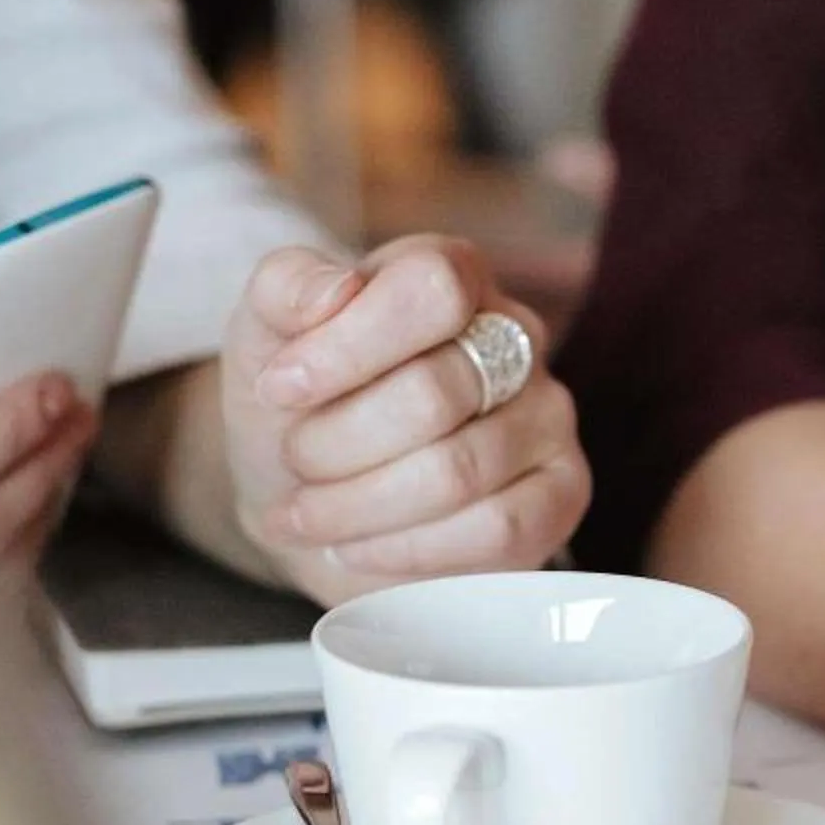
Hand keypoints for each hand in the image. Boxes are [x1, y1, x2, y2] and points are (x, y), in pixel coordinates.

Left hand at [222, 236, 590, 604]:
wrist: (309, 495)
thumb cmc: (299, 407)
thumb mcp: (264, 334)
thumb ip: (285, 289)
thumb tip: (334, 292)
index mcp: (454, 276)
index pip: (431, 289)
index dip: (347, 345)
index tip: (278, 389)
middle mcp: (518, 337)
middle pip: (434, 393)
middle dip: (336, 442)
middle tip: (293, 462)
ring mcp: (549, 418)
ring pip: (457, 471)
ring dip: (357, 505)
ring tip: (307, 515)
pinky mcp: (560, 497)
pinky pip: (495, 530)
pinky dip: (406, 549)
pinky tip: (358, 548)